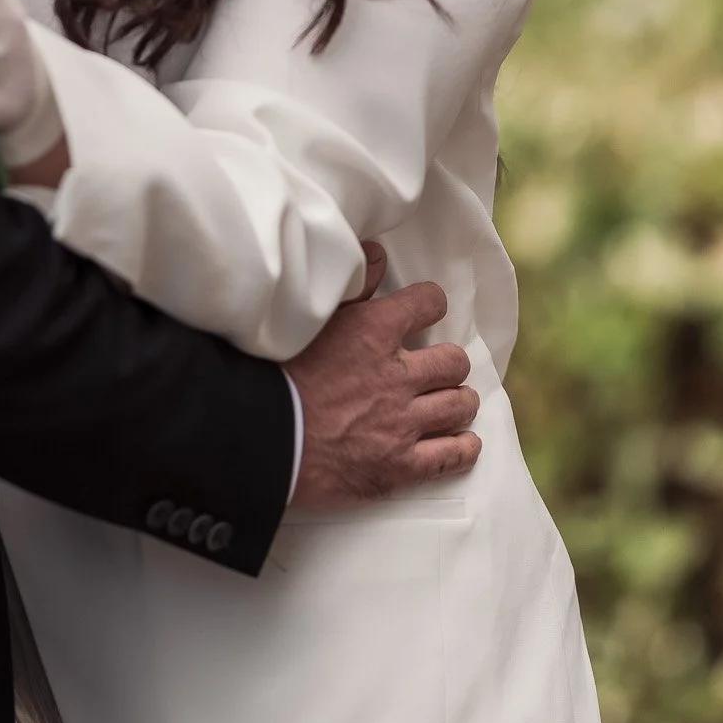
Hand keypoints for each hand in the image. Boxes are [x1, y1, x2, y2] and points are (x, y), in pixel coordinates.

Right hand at [285, 245, 481, 509]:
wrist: (260, 436)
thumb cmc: (274, 372)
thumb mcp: (311, 317)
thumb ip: (353, 285)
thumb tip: (379, 255)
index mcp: (374, 331)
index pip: (428, 303)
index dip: (429, 304)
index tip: (426, 309)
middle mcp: (397, 375)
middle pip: (453, 361)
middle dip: (449, 362)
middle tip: (437, 367)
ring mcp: (402, 423)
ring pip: (457, 405)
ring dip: (458, 400)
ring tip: (451, 401)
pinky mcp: (399, 466)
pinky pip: (450, 456)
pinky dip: (462, 448)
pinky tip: (463, 442)